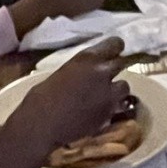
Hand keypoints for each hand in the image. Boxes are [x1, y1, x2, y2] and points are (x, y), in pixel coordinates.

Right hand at [8, 38, 128, 149]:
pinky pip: (118, 106)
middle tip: (106, 78)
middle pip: (122, 64)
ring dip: (117, 90)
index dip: (115, 49)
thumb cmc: (42, 96)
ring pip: (124, 87)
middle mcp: (102, 72)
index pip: (115, 44)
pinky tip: (99, 112)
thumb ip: (81, 70)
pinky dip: (112, 108)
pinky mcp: (110, 114)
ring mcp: (109, 94)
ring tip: (104, 97)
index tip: (112, 53)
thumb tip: (87, 73)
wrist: (42, 124)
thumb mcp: (63, 73)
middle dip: (115, 70)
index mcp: (87, 58)